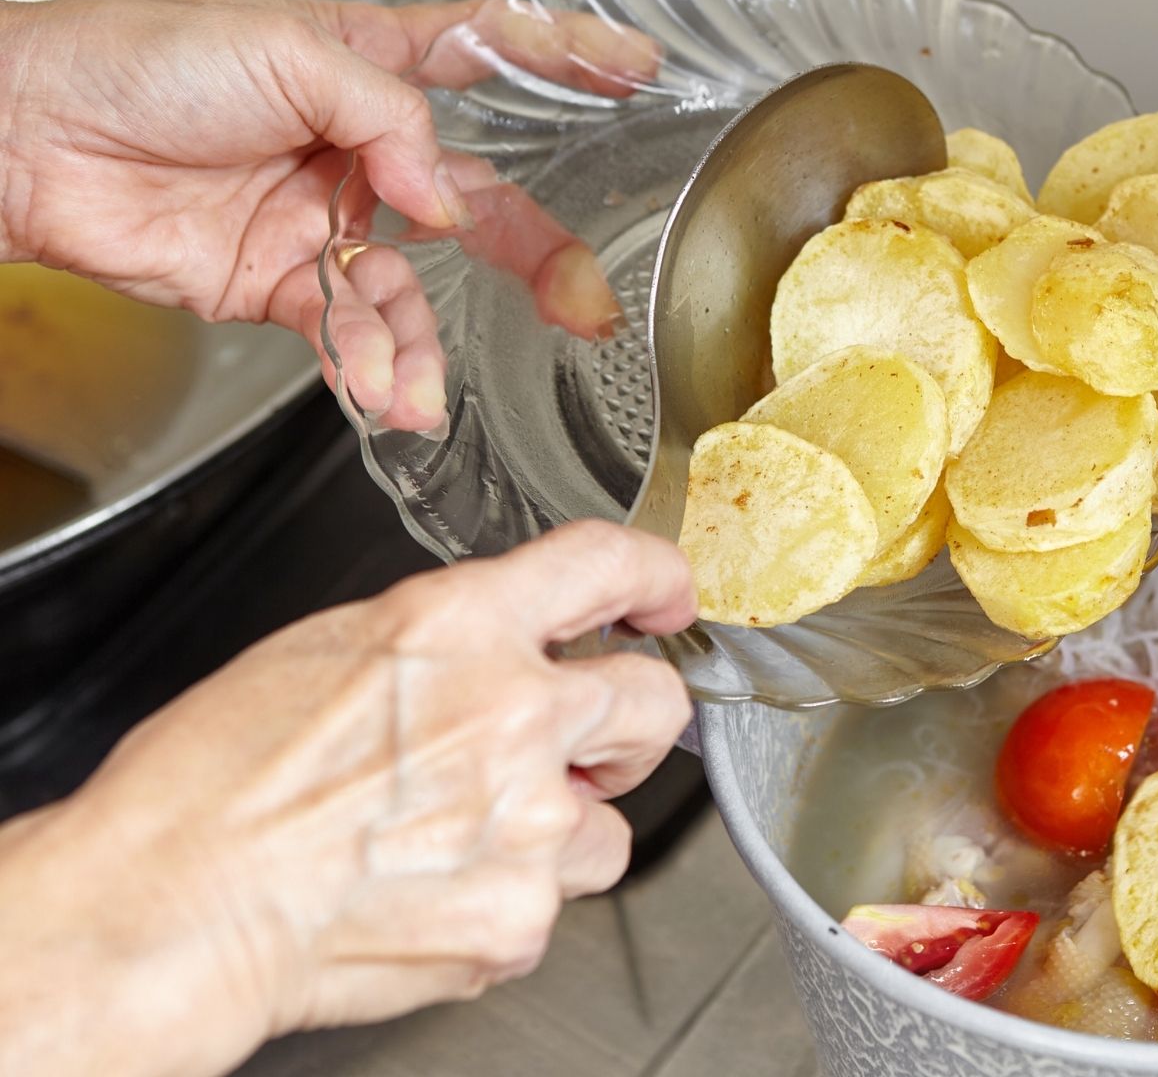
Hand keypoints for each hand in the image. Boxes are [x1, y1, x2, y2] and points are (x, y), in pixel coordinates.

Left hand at [0, 0, 658, 429]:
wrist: (31, 143)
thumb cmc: (138, 62)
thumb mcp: (283, 49)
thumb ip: (386, 119)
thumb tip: (444, 193)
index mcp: (368, 62)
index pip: (488, 52)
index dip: (567, 59)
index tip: (638, 69)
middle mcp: (361, 146)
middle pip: (480, 204)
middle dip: (540, 258)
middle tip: (585, 304)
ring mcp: (328, 220)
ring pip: (414, 294)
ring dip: (420, 346)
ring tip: (414, 386)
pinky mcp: (284, 285)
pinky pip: (352, 335)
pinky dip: (368, 366)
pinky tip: (374, 387)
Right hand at [0, 521, 695, 1076]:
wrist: (170, 907)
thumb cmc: (209, 787)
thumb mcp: (324, 653)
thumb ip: (442, 646)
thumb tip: (497, 658)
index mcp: (454, 626)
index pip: (601, 564)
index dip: (653, 577)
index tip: (666, 596)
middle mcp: (510, 712)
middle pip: (654, 701)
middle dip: (628, 726)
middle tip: (587, 748)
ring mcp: (528, 818)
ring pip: (609, 825)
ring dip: (559, 834)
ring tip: (460, 844)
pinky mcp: (521, 913)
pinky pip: (550, 906)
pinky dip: (504, 907)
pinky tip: (430, 897)